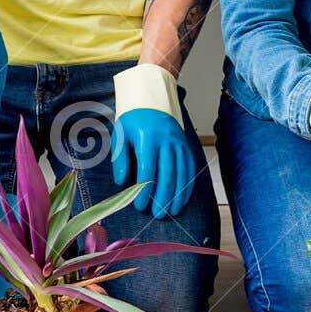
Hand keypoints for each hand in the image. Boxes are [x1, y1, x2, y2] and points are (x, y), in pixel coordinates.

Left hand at [111, 64, 196, 218]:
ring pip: (180, 173)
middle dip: (162, 197)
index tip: (140, 206)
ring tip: (170, 212)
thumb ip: (121, 159)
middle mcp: (166, 141)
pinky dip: (187, 186)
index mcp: (147, 139)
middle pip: (166, 175)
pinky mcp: (186, 145)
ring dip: (176, 195)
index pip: (147, 170)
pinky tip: (182, 199)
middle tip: (157, 214)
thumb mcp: (121, 135)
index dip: (145, 191)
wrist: (152, 97)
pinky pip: (189, 168)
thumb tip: (122, 183)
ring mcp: (179, 143)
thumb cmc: (133, 118)